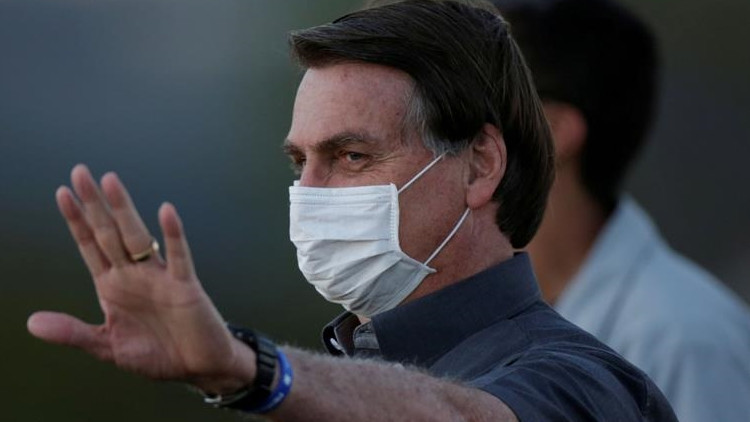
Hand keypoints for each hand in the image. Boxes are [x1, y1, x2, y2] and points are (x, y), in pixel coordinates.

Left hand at [27, 164, 253, 390]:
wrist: (197, 366)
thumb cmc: (156, 354)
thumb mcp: (107, 346)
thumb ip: (72, 332)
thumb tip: (31, 322)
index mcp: (113, 286)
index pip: (90, 246)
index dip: (76, 221)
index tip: (62, 194)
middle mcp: (134, 274)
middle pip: (109, 232)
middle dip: (94, 204)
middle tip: (80, 172)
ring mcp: (159, 277)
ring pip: (137, 237)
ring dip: (123, 209)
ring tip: (110, 181)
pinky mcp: (185, 286)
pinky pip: (178, 256)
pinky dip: (173, 234)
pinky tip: (165, 211)